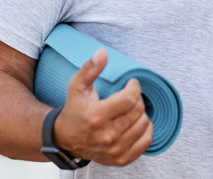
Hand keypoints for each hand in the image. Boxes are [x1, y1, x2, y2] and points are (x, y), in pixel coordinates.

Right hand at [53, 48, 152, 165]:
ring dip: (142, 113)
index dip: (135, 87)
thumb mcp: (77, 86)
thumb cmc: (74, 110)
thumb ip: (89, 68)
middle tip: (131, 96)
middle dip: (138, 98)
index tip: (131, 84)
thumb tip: (103, 53)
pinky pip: (146, 141)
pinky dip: (146, 129)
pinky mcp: (121, 159)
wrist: (66, 139)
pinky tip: (136, 123)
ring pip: (144, 124)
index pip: (130, 98)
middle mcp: (106, 136)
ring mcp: (114, 150)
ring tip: (131, 109)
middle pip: (138, 110)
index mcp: (96, 116)